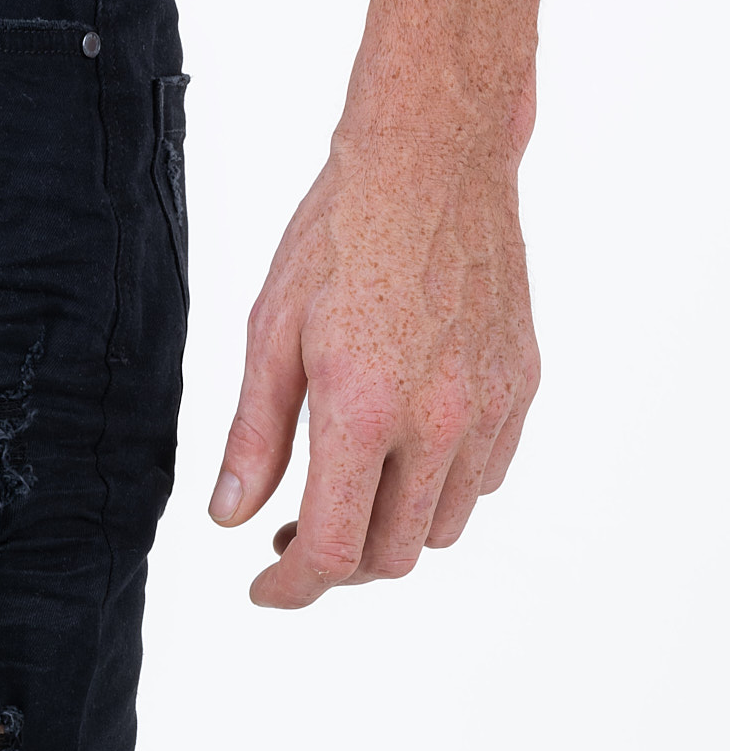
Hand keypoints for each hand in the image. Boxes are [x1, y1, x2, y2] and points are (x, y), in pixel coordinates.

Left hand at [209, 122, 540, 608]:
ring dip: (389, 530)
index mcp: (363, 410)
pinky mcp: (522, 385)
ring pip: (442, 526)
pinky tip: (401, 451)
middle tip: (293, 533)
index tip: (266, 590)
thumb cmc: (339, 237)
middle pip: (391, 555)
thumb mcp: (269, 335)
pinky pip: (485, 477)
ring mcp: (491, 406)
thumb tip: (229, 518)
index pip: (334, 550)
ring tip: (345, 490)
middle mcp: (440, 420)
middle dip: (337, 564)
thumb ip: (252, 439)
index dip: (293, 589)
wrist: (432, 160)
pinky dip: (439, 489)